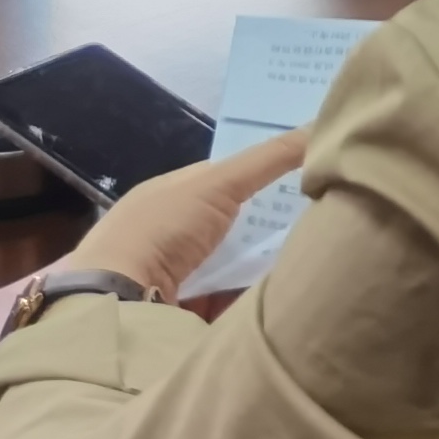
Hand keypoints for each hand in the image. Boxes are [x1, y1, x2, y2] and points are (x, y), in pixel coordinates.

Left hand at [66, 128, 307, 300]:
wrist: (114, 302)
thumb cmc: (161, 229)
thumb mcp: (219, 182)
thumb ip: (270, 158)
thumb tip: (323, 123)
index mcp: (171, 194)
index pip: (226, 179)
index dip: (266, 176)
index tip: (309, 179)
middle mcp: (167, 233)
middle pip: (231, 225)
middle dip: (267, 227)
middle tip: (319, 223)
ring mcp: (170, 277)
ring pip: (229, 265)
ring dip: (260, 266)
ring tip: (311, 263)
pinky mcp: (178, 315)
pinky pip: (224, 303)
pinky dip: (248, 301)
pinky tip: (282, 298)